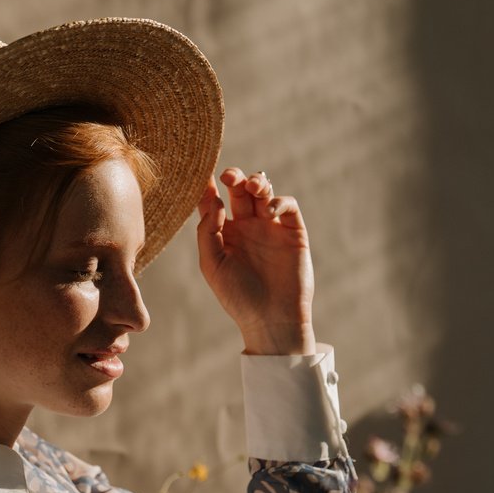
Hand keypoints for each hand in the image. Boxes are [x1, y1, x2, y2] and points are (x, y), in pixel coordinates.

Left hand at [196, 167, 315, 354]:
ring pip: (264, 192)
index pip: (213, 202)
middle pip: (239, 191)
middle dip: (234, 177)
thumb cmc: (238, 296)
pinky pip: (287, 206)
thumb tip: (215, 200)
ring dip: (256, 182)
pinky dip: (279, 201)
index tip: (200, 173)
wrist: (272, 319)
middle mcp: (246, 226)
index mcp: (224, 233)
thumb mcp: (212, 265)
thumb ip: (208, 232)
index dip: (206, 186)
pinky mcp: (293, 232)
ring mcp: (270, 227)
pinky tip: (268, 211)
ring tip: (250, 186)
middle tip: (228, 176)